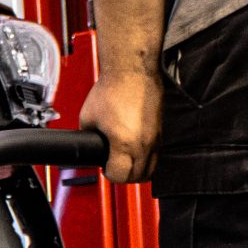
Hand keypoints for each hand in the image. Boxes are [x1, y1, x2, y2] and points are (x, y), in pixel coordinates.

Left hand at [78, 70, 160, 184]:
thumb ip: (88, 135)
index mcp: (124, 143)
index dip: (109, 174)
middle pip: (138, 177)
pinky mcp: (161, 130)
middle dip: (124, 176)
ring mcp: (155, 138)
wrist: (132, 71)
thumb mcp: (88, 117)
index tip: (105, 168)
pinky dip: (146, 157)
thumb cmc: (113, 88)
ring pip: (151, 168)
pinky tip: (135, 148)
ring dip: (138, 170)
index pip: (120, 176)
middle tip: (113, 166)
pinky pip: (156, 154)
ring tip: (125, 160)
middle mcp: (144, 143)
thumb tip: (87, 144)